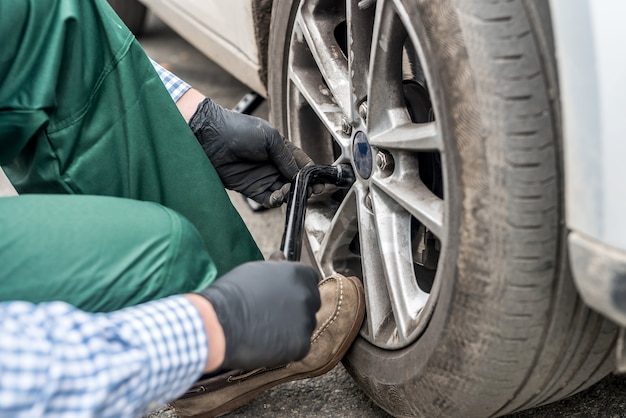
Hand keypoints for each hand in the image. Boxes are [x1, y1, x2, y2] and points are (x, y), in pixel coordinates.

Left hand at [189, 98, 313, 207]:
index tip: (318, 182)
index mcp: (281, 149)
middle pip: (295, 180)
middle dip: (303, 186)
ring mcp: (262, 177)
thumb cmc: (238, 130)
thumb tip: (299, 174)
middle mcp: (273, 164)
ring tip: (288, 190)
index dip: (311, 173)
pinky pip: (268, 199)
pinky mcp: (250, 189)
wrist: (211, 137)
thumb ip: (286, 157)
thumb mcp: (270, 138)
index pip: (301, 164)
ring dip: (289, 194)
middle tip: (308, 190)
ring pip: (284, 192)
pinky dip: (275, 201)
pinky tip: (277, 196)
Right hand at [197, 261, 320, 370]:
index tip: (285, 294)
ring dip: (292, 327)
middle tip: (274, 313)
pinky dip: (287, 346)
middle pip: (310, 302)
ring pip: (305, 324)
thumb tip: (281, 258)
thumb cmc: (232, 294)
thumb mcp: (255, 270)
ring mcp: (306, 321)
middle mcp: (307, 295)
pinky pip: (300, 345)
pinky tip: (268, 341)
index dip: (297, 287)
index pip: (310, 279)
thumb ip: (276, 268)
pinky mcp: (301, 344)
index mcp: (299, 274)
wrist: (219, 323)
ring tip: (266, 328)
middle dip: (297, 307)